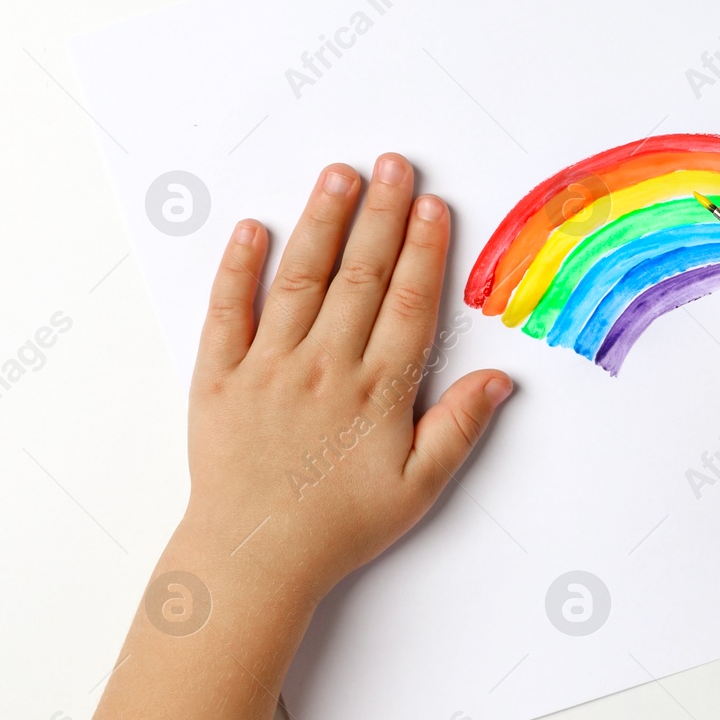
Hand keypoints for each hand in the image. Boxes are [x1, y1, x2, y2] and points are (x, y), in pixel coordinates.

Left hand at [177, 154, 511, 618]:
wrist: (256, 555)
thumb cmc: (341, 525)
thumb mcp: (419, 486)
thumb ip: (459, 427)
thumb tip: (500, 378)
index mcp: (377, 392)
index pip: (409, 305)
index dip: (426, 251)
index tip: (435, 206)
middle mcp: (325, 367)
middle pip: (361, 277)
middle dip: (382, 215)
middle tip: (395, 164)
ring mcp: (269, 367)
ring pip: (300, 280)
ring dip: (321, 222)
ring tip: (338, 175)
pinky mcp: (219, 378)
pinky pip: (227, 312)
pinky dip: (238, 268)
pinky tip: (253, 229)